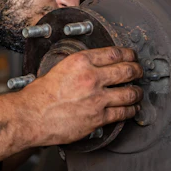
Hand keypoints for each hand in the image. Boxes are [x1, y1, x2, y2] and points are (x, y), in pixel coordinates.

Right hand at [19, 47, 143, 145]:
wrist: (31, 115)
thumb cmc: (40, 95)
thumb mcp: (60, 68)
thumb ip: (80, 66)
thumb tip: (95, 66)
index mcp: (81, 61)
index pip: (114, 53)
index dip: (128, 54)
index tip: (132, 56)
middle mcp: (92, 77)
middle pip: (127, 70)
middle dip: (137, 70)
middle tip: (139, 71)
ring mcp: (97, 98)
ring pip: (129, 93)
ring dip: (137, 92)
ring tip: (138, 92)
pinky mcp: (98, 117)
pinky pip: (122, 112)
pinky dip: (130, 110)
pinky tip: (132, 108)